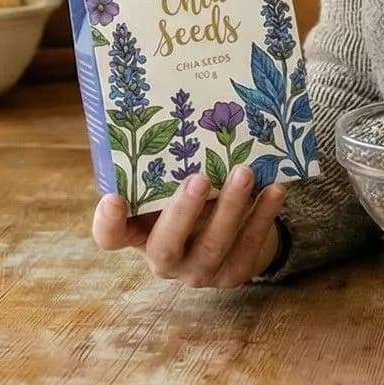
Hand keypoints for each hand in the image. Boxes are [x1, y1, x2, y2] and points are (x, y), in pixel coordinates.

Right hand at [90, 165, 288, 287]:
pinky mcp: (233, 273)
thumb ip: (169, 167)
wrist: (231, 235)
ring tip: (243, 173)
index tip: (114, 198)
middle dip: (182, 213)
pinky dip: (263, 216)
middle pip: (165, 246)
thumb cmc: (192, 201)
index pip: (111, 237)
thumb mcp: (172, 187)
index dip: (108, 222)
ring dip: (230, 208)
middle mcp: (164, 259)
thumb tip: (183, 111)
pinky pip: (249, 246)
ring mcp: (199, 271)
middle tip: (198, 179)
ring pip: (213, 246)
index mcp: (138, 233)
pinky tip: (275, 189)